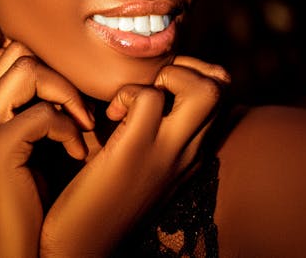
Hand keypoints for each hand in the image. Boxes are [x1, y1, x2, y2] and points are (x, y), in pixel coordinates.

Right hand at [0, 42, 94, 257]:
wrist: (11, 253)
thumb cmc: (30, 202)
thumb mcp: (30, 148)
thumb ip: (33, 111)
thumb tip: (64, 77)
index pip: (11, 53)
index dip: (49, 65)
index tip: (73, 97)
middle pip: (18, 51)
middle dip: (59, 73)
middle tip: (79, 109)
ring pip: (27, 69)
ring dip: (66, 94)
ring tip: (82, 125)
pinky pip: (42, 114)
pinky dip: (69, 130)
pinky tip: (77, 154)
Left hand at [41, 56, 228, 257]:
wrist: (83, 243)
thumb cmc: (101, 191)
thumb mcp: (139, 155)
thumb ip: (151, 124)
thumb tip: (143, 83)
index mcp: (192, 149)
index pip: (221, 93)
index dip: (193, 71)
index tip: (159, 82)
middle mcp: (190, 150)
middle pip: (223, 85)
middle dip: (188, 66)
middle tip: (152, 83)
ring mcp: (168, 151)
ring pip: (204, 89)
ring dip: (165, 77)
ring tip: (134, 98)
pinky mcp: (136, 150)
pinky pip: (148, 97)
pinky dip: (127, 92)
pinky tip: (110, 114)